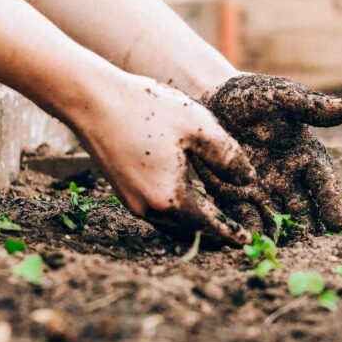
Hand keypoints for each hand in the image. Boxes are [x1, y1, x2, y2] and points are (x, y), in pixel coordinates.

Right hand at [73, 74, 255, 244]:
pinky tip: (187, 203)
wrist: (92, 100)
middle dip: (214, 235)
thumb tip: (248, 180)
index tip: (249, 241)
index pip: (210, 225)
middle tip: (236, 235)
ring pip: (172, 226)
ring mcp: (133, 203)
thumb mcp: (198, 127)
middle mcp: (150, 209)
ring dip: (194, 227)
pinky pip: (157, 214)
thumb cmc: (147, 109)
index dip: (231, 232)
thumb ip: (228, 157)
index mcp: (171, 198)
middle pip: (190, 232)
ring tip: (216, 222)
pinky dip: (177, 215)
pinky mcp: (123, 192)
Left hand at [194, 74, 341, 234]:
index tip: (337, 224)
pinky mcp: (235, 197)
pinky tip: (250, 243)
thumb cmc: (253, 96)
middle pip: (303, 210)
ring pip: (276, 219)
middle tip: (311, 248)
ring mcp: (262, 191)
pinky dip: (249, 230)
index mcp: (306, 157)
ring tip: (283, 253)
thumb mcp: (284, 97)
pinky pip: (244, 217)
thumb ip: (314, 107)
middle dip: (307, 229)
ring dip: (280, 236)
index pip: (323, 184)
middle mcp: (288, 180)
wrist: (212, 100)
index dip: (331, 204)